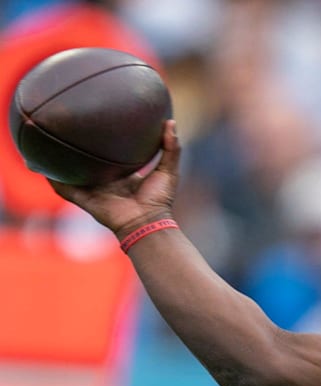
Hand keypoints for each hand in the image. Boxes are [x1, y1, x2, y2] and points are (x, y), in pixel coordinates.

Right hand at [48, 119, 180, 239]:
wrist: (148, 222)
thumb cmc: (160, 199)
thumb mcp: (168, 170)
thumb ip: (171, 148)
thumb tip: (171, 122)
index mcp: (124, 176)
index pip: (112, 157)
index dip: (106, 144)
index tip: (102, 126)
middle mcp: (107, 182)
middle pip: (88, 164)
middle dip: (80, 150)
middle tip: (71, 130)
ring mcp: (94, 191)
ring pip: (72, 175)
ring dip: (60, 163)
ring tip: (47, 145)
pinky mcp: (85, 199)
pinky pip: (65, 189)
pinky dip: (54, 179)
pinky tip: (42, 166)